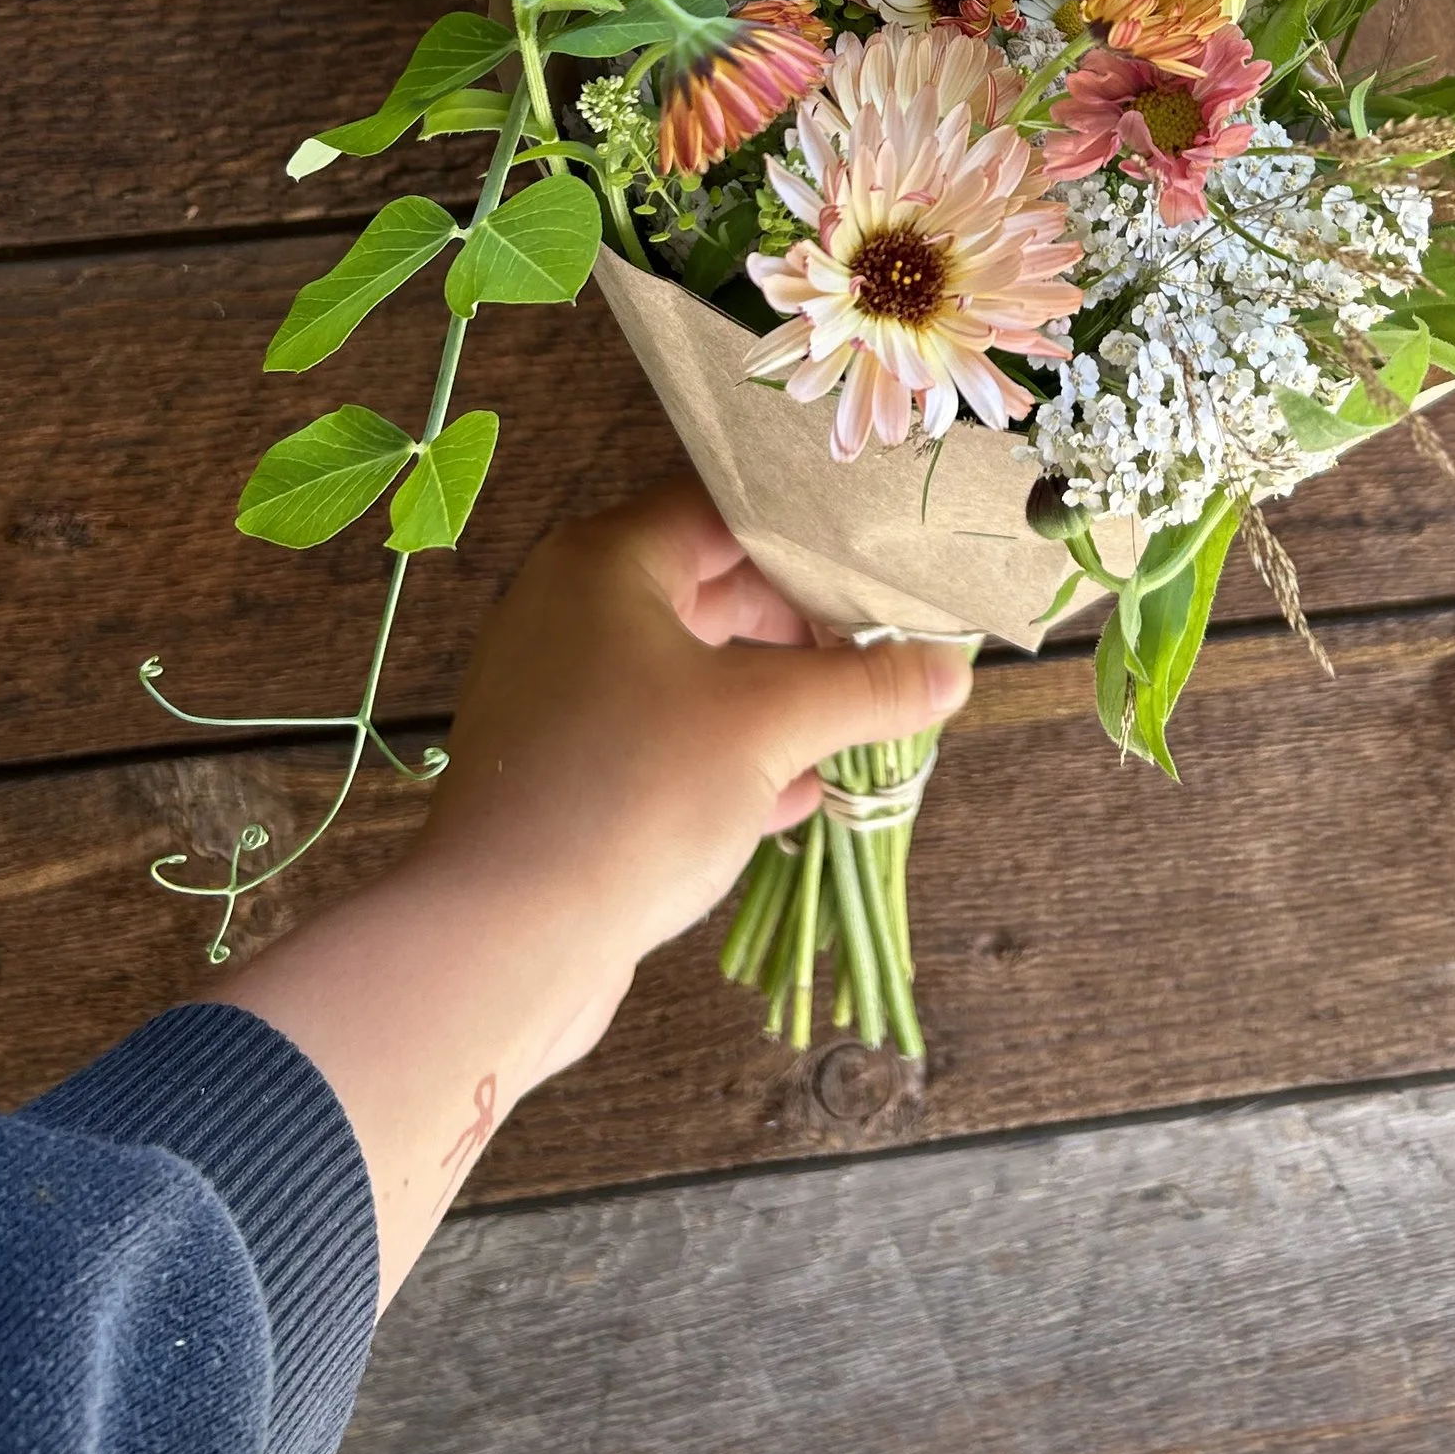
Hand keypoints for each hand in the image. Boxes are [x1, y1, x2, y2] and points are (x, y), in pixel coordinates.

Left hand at [411, 480, 974, 1061]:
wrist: (501, 944)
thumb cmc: (631, 793)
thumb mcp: (768, 727)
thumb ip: (866, 689)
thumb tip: (953, 670)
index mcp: (604, 562)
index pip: (724, 510)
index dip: (810, 534)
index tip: (888, 561)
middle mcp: (571, 613)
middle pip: (711, 588)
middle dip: (804, 623)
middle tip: (891, 646)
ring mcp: (561, 698)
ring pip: (692, 673)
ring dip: (776, 696)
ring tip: (862, 717)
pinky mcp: (566, 776)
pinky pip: (664, 741)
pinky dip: (731, 756)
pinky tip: (802, 792)